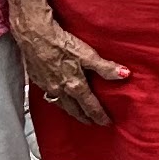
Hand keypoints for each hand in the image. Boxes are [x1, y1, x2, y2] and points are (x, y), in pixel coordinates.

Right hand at [13, 13, 127, 124]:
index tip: (106, 123)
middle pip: (75, 110)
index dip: (100, 116)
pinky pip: (49, 96)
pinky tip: (58, 97)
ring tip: (77, 114)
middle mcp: (60, 90)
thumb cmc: (60, 43)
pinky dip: (58, 101)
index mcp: (75, 85)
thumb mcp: (87, 54)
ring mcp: (48, 86)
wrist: (34, 36)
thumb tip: (124, 75)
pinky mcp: (38, 80)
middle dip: (85, 118)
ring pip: (61, 105)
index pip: (91, 106)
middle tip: (93, 123)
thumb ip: (105, 67)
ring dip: (71, 111)